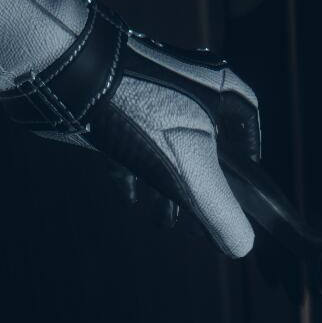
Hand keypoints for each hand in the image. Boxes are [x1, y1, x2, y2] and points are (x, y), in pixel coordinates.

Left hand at [0, 2, 266, 257]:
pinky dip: (133, 174)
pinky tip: (128, 201)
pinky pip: (131, 142)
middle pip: (206, 143)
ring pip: (167, 147)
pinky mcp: (115, 102)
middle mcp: (187, 86)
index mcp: (217, 90)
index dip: (249, 159)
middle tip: (202, 221)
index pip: (247, 122)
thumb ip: (219, 211)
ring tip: (164, 223)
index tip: (245, 192)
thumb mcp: (190, 171)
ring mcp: (149, 93)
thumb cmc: (140, 115)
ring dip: (168, 188)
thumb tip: (243, 247)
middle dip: (203, 187)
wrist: (71, 76)